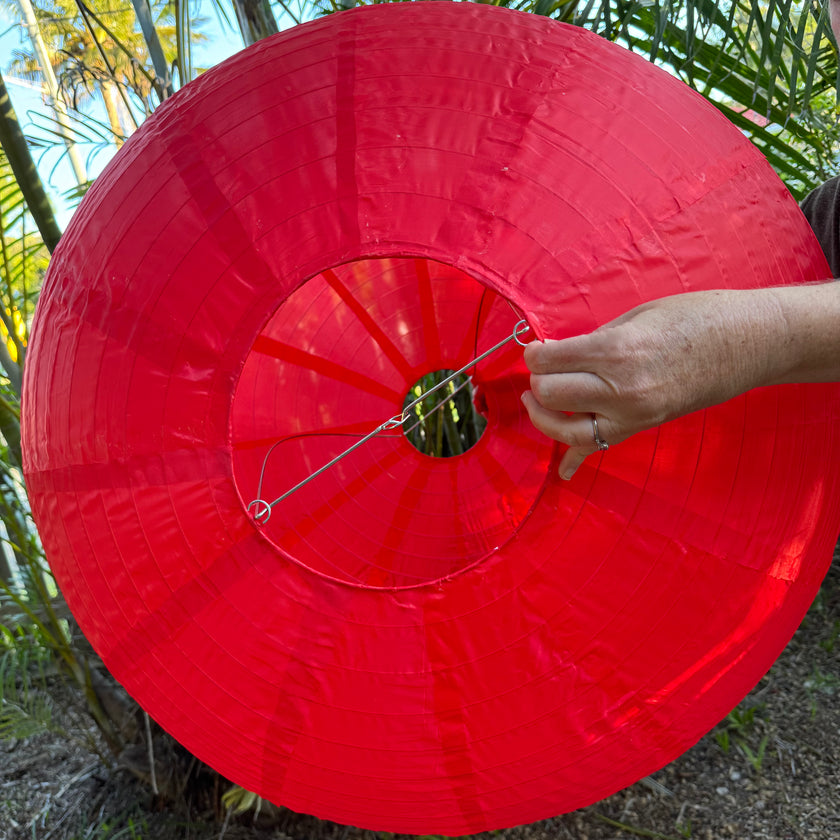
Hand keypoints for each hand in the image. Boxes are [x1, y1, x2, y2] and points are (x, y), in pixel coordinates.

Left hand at [520, 287, 823, 478]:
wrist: (745, 344)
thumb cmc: (693, 318)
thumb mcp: (634, 317)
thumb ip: (594, 339)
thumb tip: (558, 353)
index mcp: (614, 351)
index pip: (549, 360)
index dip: (534, 352)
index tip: (534, 348)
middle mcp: (618, 389)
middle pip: (550, 393)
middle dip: (538, 379)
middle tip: (543, 367)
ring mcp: (630, 414)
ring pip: (565, 430)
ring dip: (543, 416)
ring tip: (536, 401)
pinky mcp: (640, 427)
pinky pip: (600, 450)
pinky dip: (577, 462)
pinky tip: (564, 473)